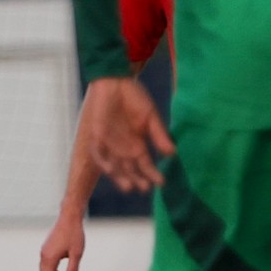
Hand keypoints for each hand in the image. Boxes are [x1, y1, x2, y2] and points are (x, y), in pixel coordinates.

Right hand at [39, 207, 85, 270]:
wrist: (69, 217)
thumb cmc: (74, 234)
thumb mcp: (77, 253)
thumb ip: (73, 269)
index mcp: (49, 258)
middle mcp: (43, 255)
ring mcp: (44, 250)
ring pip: (44, 269)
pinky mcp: (46, 246)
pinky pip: (45, 263)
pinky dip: (50, 270)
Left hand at [80, 77, 173, 193]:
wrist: (115, 82)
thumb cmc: (134, 98)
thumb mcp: (150, 117)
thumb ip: (159, 135)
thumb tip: (172, 153)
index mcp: (137, 144)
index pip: (145, 164)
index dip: (153, 174)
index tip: (162, 182)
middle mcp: (123, 149)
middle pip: (130, 169)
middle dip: (137, 179)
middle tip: (145, 188)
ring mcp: (110, 145)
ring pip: (115, 166)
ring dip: (120, 177)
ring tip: (129, 187)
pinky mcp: (97, 137)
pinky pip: (99, 154)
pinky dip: (104, 162)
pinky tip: (110, 170)